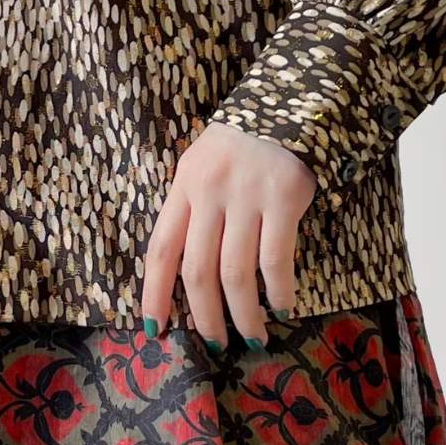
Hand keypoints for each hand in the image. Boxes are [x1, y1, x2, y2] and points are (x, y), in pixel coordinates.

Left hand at [141, 121, 317, 348]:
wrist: (290, 100)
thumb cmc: (244, 140)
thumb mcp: (204, 164)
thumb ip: (192, 208)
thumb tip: (185, 272)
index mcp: (184, 184)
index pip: (161, 248)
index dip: (155, 293)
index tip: (155, 328)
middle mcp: (210, 191)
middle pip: (197, 270)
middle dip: (204, 316)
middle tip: (214, 343)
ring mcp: (246, 195)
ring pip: (235, 273)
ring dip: (242, 314)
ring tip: (251, 335)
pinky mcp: (284, 198)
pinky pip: (275, 259)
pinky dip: (278, 291)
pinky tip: (282, 306)